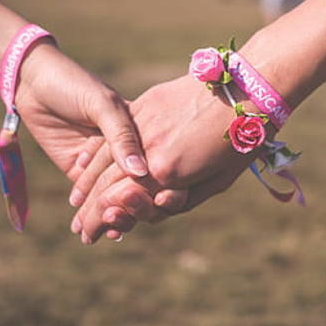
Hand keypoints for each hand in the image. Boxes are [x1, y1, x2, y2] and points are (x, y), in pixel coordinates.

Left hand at [12, 42, 154, 236]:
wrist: (32, 81)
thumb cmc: (73, 84)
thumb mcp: (102, 105)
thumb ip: (120, 136)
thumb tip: (140, 171)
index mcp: (139, 130)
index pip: (155, 162)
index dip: (160, 183)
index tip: (163, 202)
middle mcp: (123, 149)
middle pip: (137, 184)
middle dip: (138, 206)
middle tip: (136, 220)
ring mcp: (101, 163)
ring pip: (115, 195)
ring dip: (118, 215)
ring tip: (117, 230)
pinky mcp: (77, 172)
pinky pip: (91, 198)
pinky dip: (99, 215)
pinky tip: (106, 230)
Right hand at [69, 74, 257, 242]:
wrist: (248, 87)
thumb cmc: (242, 140)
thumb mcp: (217, 182)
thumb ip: (182, 199)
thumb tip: (155, 205)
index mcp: (166, 172)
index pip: (121, 204)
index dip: (102, 222)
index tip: (91, 237)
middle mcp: (148, 149)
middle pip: (106, 185)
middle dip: (90, 212)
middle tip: (80, 231)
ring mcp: (143, 123)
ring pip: (103, 158)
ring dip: (87, 185)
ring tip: (76, 206)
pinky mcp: (145, 104)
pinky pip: (113, 133)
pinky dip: (97, 153)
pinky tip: (84, 166)